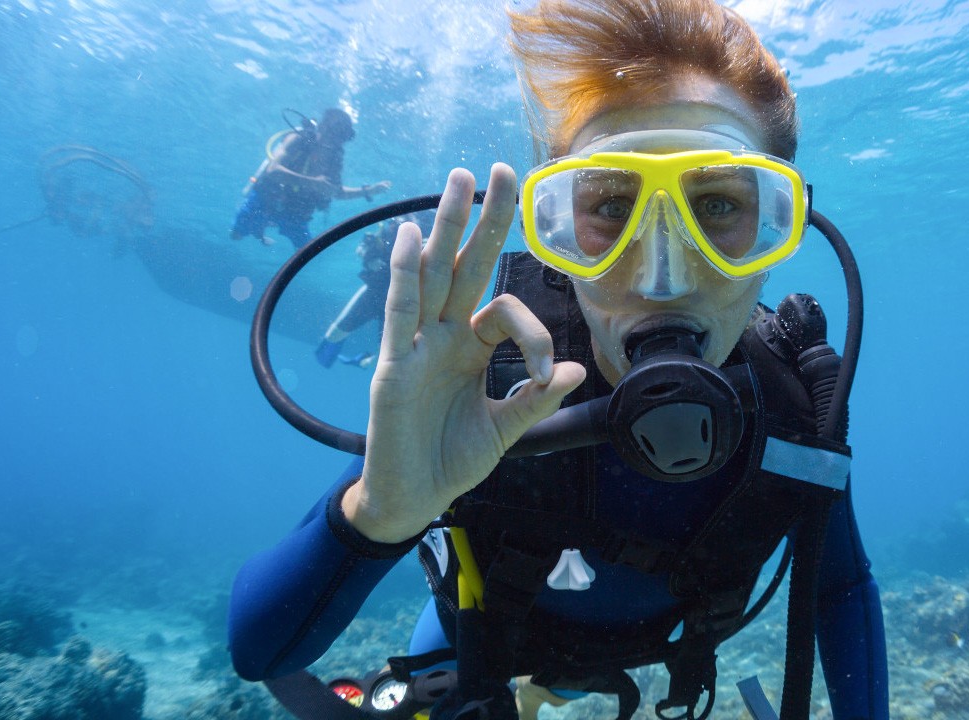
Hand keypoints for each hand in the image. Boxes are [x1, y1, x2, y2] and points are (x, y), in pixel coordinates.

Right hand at [342, 164, 585, 542]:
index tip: (547, 374)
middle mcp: (443, 337)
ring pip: (432, 276)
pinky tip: (411, 237)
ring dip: (445, 228)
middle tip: (500, 168)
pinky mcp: (392, 367)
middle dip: (484, 219)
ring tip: (458, 180)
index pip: (504, 311)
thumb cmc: (451, 461)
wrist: (414, 499)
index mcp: (471, 348)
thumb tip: (577, 372)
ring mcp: (414, 347)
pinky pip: (399, 314)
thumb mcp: (506, 429)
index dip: (534, 333)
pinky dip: (404, 276)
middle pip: (466, 266)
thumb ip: (535, 399)